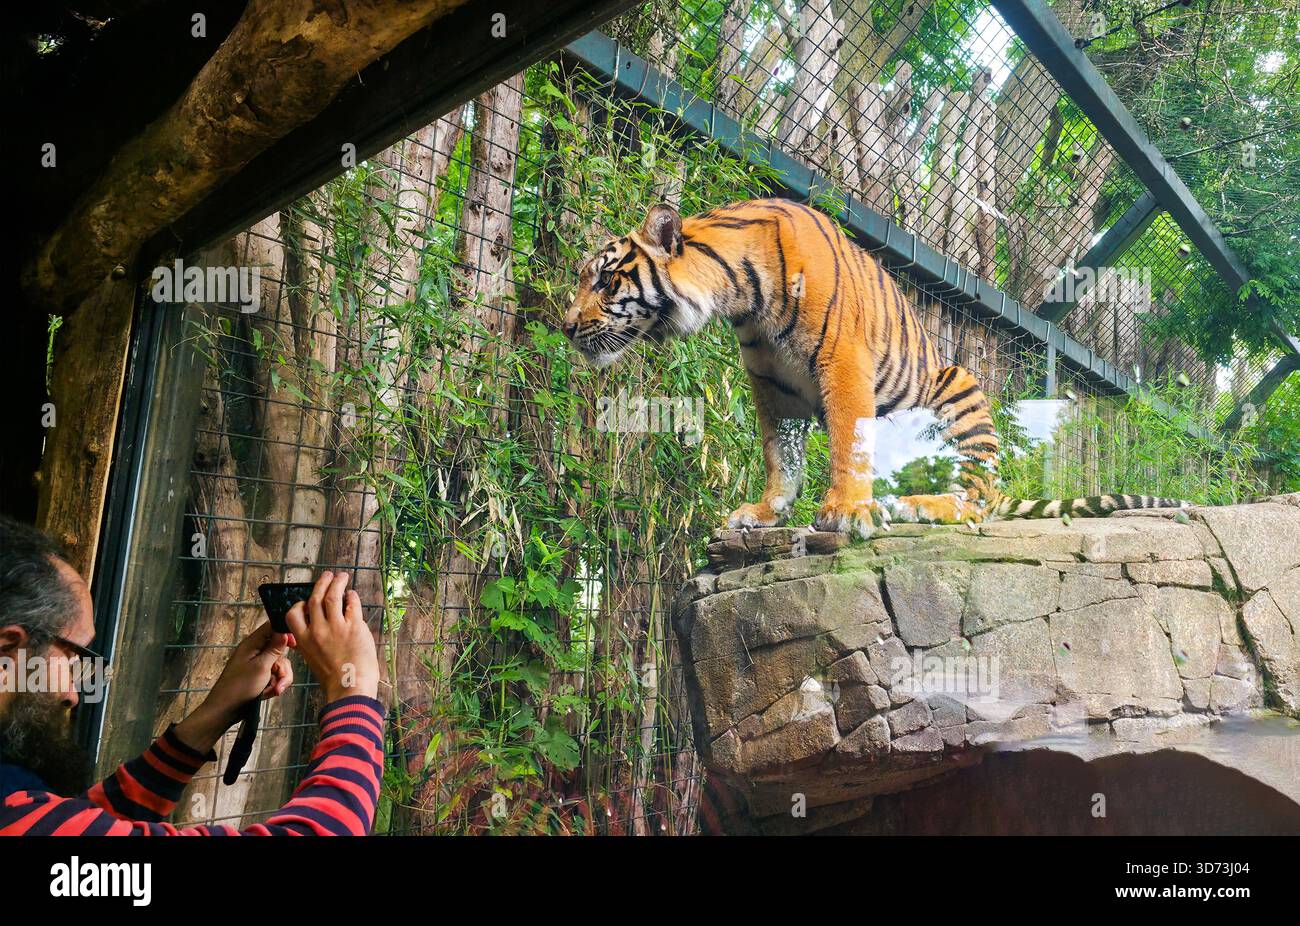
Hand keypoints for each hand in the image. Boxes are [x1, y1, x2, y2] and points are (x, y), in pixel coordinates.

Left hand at [173, 621, 292, 753]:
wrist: (226, 710)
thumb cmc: (239, 687)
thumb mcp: (261, 667)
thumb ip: (274, 649)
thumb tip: (284, 633)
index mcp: (252, 644)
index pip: (271, 627)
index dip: (285, 633)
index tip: (295, 645)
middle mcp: (255, 652)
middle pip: (280, 650)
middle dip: (283, 667)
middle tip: (280, 678)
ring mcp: (257, 665)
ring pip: (279, 666)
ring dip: (280, 679)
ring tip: (274, 691)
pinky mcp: (259, 677)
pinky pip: (274, 676)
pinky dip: (274, 685)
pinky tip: (268, 694)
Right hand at [285, 570, 379, 703]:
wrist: (350, 687)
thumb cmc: (334, 678)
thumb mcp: (313, 660)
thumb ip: (310, 644)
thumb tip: (309, 632)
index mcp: (304, 640)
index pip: (293, 614)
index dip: (299, 603)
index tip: (307, 599)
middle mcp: (317, 631)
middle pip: (315, 598)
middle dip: (321, 583)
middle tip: (327, 576)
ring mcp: (335, 627)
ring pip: (332, 595)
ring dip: (337, 582)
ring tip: (341, 576)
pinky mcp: (354, 627)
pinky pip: (351, 604)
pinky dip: (351, 596)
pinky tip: (352, 595)